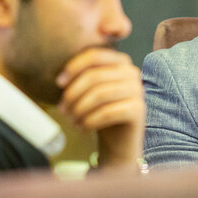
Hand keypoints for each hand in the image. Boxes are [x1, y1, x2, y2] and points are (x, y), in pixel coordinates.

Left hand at [57, 48, 144, 168]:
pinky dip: (90, 121)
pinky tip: (82, 128)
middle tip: (62, 110)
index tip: (59, 84)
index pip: (94, 55)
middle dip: (73, 94)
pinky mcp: (138, 110)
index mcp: (120, 61)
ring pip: (100, 95)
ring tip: (71, 120)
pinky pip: (108, 112)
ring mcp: (137, 90)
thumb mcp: (91, 90)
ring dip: (79, 109)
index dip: (73, 67)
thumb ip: (81, 77)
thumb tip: (60, 79)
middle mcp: (132, 73)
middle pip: (95, 76)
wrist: (119, 141)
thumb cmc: (101, 112)